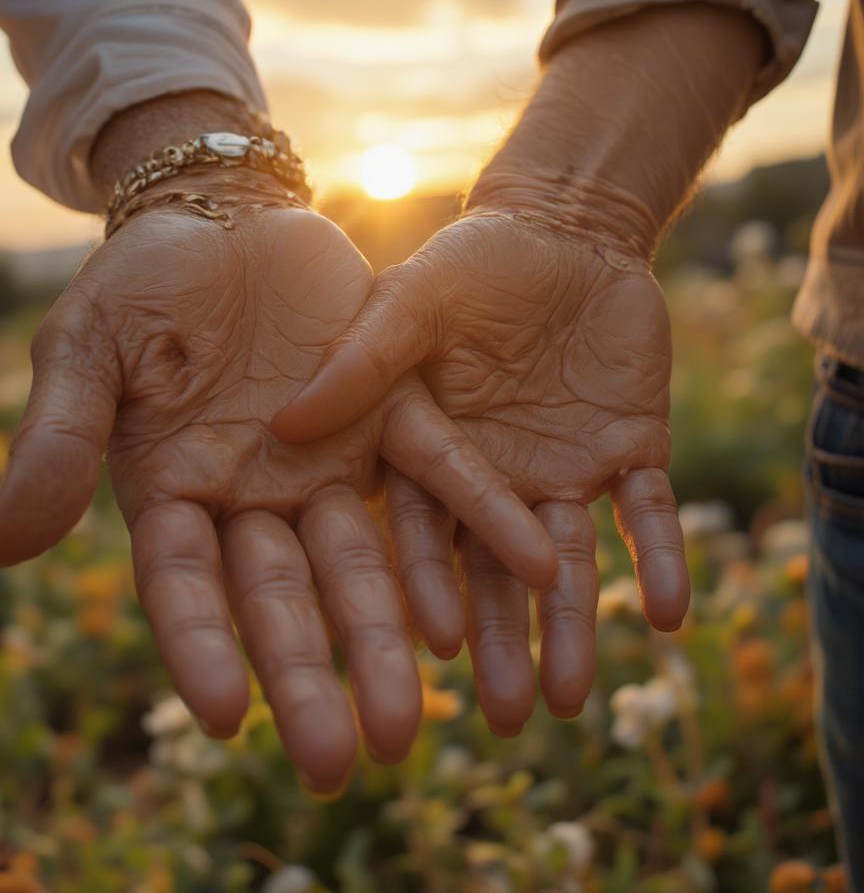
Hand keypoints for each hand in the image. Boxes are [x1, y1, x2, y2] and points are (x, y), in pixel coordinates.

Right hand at [0, 185, 556, 790]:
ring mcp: (329, 461)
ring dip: (399, 626)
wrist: (220, 217)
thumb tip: (0, 551)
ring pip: (367, 556)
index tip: (226, 717)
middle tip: (348, 760)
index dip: (203, 647)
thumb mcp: (87, 351)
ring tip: (429, 707)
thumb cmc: (139, 285)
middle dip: (315, 673)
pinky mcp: (391, 411)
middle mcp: (258, 495)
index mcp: (175, 490)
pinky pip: (439, 470)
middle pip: (286, 596)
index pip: (186, 585)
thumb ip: (60, 440)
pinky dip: (482, 515)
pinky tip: (534, 565)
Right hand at [273, 201, 689, 732]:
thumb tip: (283, 425)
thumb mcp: (408, 303)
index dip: (417, 588)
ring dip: (572, 624)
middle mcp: (492, 480)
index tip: (434, 645)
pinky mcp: (630, 451)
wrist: (564, 232)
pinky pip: (649, 512)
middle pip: (487, 569)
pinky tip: (664, 612)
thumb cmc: (471, 263)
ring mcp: (562, 472)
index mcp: (430, 453)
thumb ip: (358, 361)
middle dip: (495, 637)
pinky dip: (659, 557)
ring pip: (566, 560)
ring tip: (569, 700)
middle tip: (502, 714)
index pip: (412, 533)